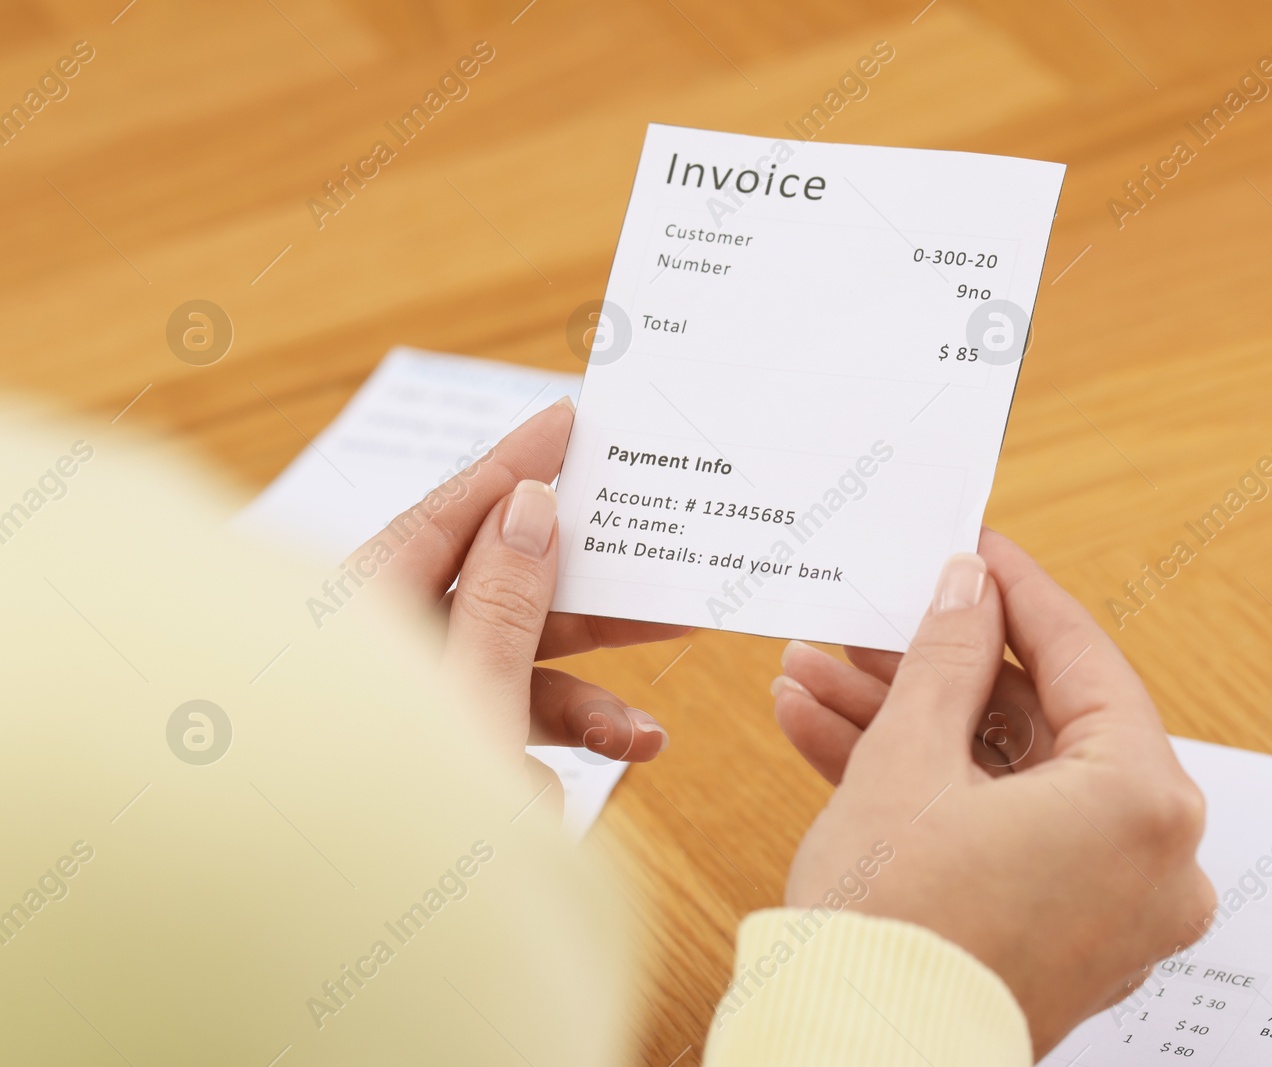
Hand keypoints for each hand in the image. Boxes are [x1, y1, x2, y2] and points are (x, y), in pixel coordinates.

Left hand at [349, 396, 687, 779]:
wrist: (311, 927)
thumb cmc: (363, 806)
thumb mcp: (462, 694)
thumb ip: (503, 599)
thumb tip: (532, 506)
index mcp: (367, 604)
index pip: (457, 509)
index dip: (521, 460)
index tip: (577, 418)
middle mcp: (387, 642)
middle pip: (503, 589)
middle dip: (591, 595)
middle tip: (668, 564)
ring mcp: (406, 699)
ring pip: (513, 672)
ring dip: (585, 705)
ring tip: (647, 739)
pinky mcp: (425, 753)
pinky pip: (499, 732)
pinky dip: (544, 756)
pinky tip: (550, 804)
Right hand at [774, 529, 1215, 1054]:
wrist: (853, 1060)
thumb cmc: (895, 933)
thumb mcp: (910, 758)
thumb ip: (948, 655)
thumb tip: (968, 589)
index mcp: (1145, 806)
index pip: (1084, 660)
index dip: (1017, 596)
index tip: (979, 552)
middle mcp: (1151, 862)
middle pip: (1035, 725)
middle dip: (929, 673)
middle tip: (875, 625)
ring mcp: (1108, 908)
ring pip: (1004, 781)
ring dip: (906, 729)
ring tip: (816, 682)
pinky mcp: (1059, 937)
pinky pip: (1001, 836)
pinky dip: (929, 795)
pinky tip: (834, 743)